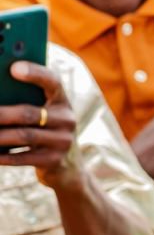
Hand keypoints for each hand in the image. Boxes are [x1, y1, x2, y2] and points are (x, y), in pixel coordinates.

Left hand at [0, 61, 79, 180]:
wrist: (67, 165)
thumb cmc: (43, 130)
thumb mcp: (42, 113)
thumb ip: (26, 100)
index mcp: (62, 101)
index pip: (53, 82)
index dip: (36, 74)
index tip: (14, 68)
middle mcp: (67, 119)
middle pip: (29, 113)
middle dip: (1, 114)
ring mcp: (63, 141)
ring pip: (24, 136)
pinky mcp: (55, 160)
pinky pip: (24, 157)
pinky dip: (3, 156)